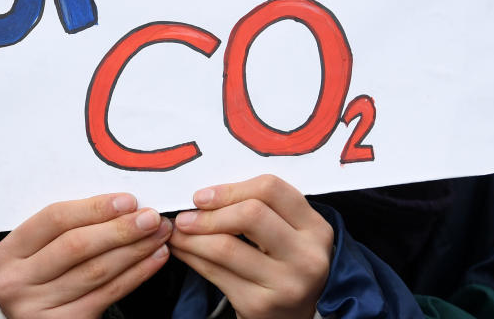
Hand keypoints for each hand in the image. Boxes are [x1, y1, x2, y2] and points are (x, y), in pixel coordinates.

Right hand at [0, 193, 171, 318]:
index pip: (54, 219)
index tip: (128, 200)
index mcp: (8, 252)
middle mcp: (15, 281)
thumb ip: (70, 226)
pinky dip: (136, 274)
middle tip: (151, 217)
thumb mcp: (41, 249)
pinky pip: (107, 295)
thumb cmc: (44, 274)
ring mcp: (36, 307)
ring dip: (134, 250)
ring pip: (96, 271)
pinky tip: (154, 259)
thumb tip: (123, 203)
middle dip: (120, 229)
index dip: (94, 208)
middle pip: (76, 246)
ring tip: (159, 235)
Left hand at [169, 174, 333, 318]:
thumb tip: (206, 195)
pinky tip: (183, 251)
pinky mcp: (260, 305)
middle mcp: (306, 255)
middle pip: (250, 215)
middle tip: (185, 216)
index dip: (231, 189)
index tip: (202, 196)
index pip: (271, 190)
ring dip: (192, 237)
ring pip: (227, 247)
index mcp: (316, 228)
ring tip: (177, 232)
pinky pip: (216, 273)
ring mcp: (285, 283)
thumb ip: (262, 210)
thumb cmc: (284, 267)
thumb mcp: (288, 235)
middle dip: (210, 214)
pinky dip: (192, 258)